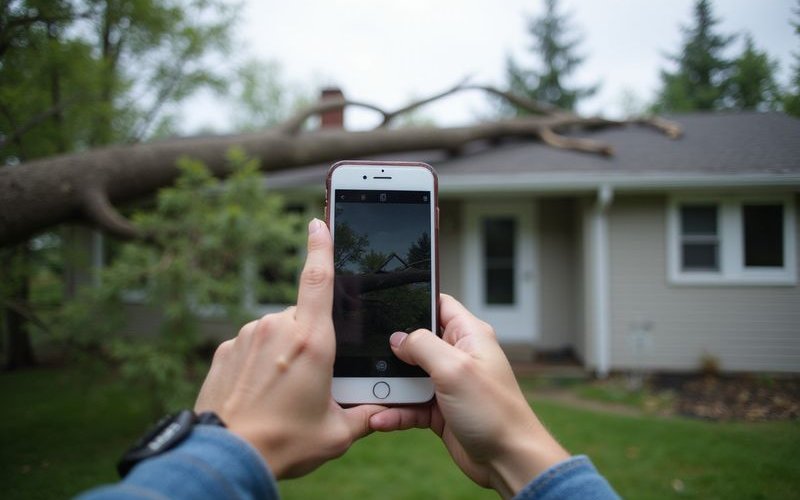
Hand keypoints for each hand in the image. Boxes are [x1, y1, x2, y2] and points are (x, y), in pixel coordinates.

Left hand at [195, 218, 384, 478]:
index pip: (317, 279)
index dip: (320, 246)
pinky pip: (253, 346)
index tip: (318, 222)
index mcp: (311, 341)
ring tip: (283, 394)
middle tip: (313, 380)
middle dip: (312, 340)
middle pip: (304, 318)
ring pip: (278, 332)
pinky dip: (261, 363)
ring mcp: (247, 336)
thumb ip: (366, 412)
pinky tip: (261, 393)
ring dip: (285, 353)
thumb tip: (383, 406)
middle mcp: (276, 328)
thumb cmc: (284, 443)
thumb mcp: (337, 433)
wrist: (225, 456)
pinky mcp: (226, 349)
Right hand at [369, 294, 569, 498]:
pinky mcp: (440, 410)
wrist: (508, 460)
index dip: (416, 303)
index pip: (439, 305)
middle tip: (370, 358)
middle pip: (416, 342)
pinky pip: (410, 405)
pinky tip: (381, 419)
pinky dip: (396, 411)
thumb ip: (422, 346)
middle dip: (393, 352)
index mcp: (469, 335)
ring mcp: (448, 384)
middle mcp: (458, 356)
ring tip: (370, 394)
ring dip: (390, 386)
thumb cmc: (494, 412)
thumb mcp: (454, 369)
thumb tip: (397, 339)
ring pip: (409, 377)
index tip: (387, 308)